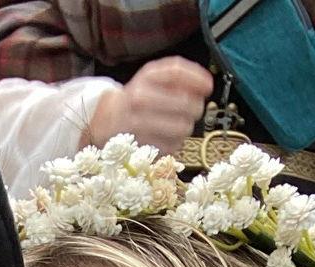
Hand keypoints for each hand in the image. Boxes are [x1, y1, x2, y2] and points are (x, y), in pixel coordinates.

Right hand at [83, 56, 214, 153]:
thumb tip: (206, 85)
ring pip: (183, 127)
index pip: (178, 73)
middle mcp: (141, 98)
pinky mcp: (142, 145)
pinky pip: (173, 145)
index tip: (208, 87)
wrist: (107, 120)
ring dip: (186, 127)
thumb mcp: (153, 77)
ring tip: (177, 124)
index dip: (198, 79)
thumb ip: (178, 75)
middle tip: (193, 110)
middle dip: (196, 108)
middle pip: (186, 104)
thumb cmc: (138, 97)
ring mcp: (140, 124)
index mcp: (145, 77)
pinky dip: (175, 142)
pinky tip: (166, 136)